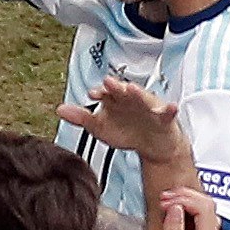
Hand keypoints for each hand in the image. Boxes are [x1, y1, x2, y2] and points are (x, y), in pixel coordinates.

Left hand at [60, 79, 185, 161]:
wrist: (152, 146)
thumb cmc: (127, 131)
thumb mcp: (101, 127)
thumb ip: (81, 118)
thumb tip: (58, 109)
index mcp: (115, 100)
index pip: (106, 92)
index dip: (100, 92)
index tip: (93, 94)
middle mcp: (131, 99)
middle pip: (123, 91)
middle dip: (116, 86)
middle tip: (108, 83)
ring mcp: (148, 107)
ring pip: (143, 98)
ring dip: (138, 93)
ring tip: (131, 89)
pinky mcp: (164, 117)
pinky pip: (167, 112)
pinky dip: (169, 109)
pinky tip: (171, 107)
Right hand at [142, 187, 217, 229]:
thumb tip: (176, 209)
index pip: (204, 209)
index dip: (185, 199)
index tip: (166, 202)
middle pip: (207, 205)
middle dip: (186, 196)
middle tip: (164, 199)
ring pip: (203, 209)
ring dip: (185, 201)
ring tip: (165, 202)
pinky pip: (196, 218)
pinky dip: (184, 209)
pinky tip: (170, 210)